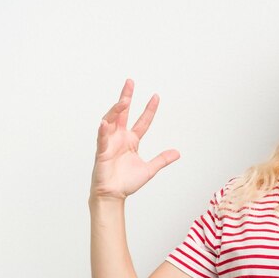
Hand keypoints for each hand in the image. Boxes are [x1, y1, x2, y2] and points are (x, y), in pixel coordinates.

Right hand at [90, 79, 179, 199]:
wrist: (114, 195)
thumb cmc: (126, 182)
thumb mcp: (149, 169)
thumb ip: (162, 159)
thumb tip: (177, 153)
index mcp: (131, 141)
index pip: (142, 121)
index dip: (149, 109)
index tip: (156, 96)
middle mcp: (119, 138)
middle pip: (123, 113)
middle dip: (126, 97)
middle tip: (130, 82)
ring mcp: (109, 143)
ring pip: (111, 121)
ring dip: (116, 110)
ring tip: (124, 100)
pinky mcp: (101, 152)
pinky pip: (101, 139)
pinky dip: (103, 131)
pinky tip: (105, 123)